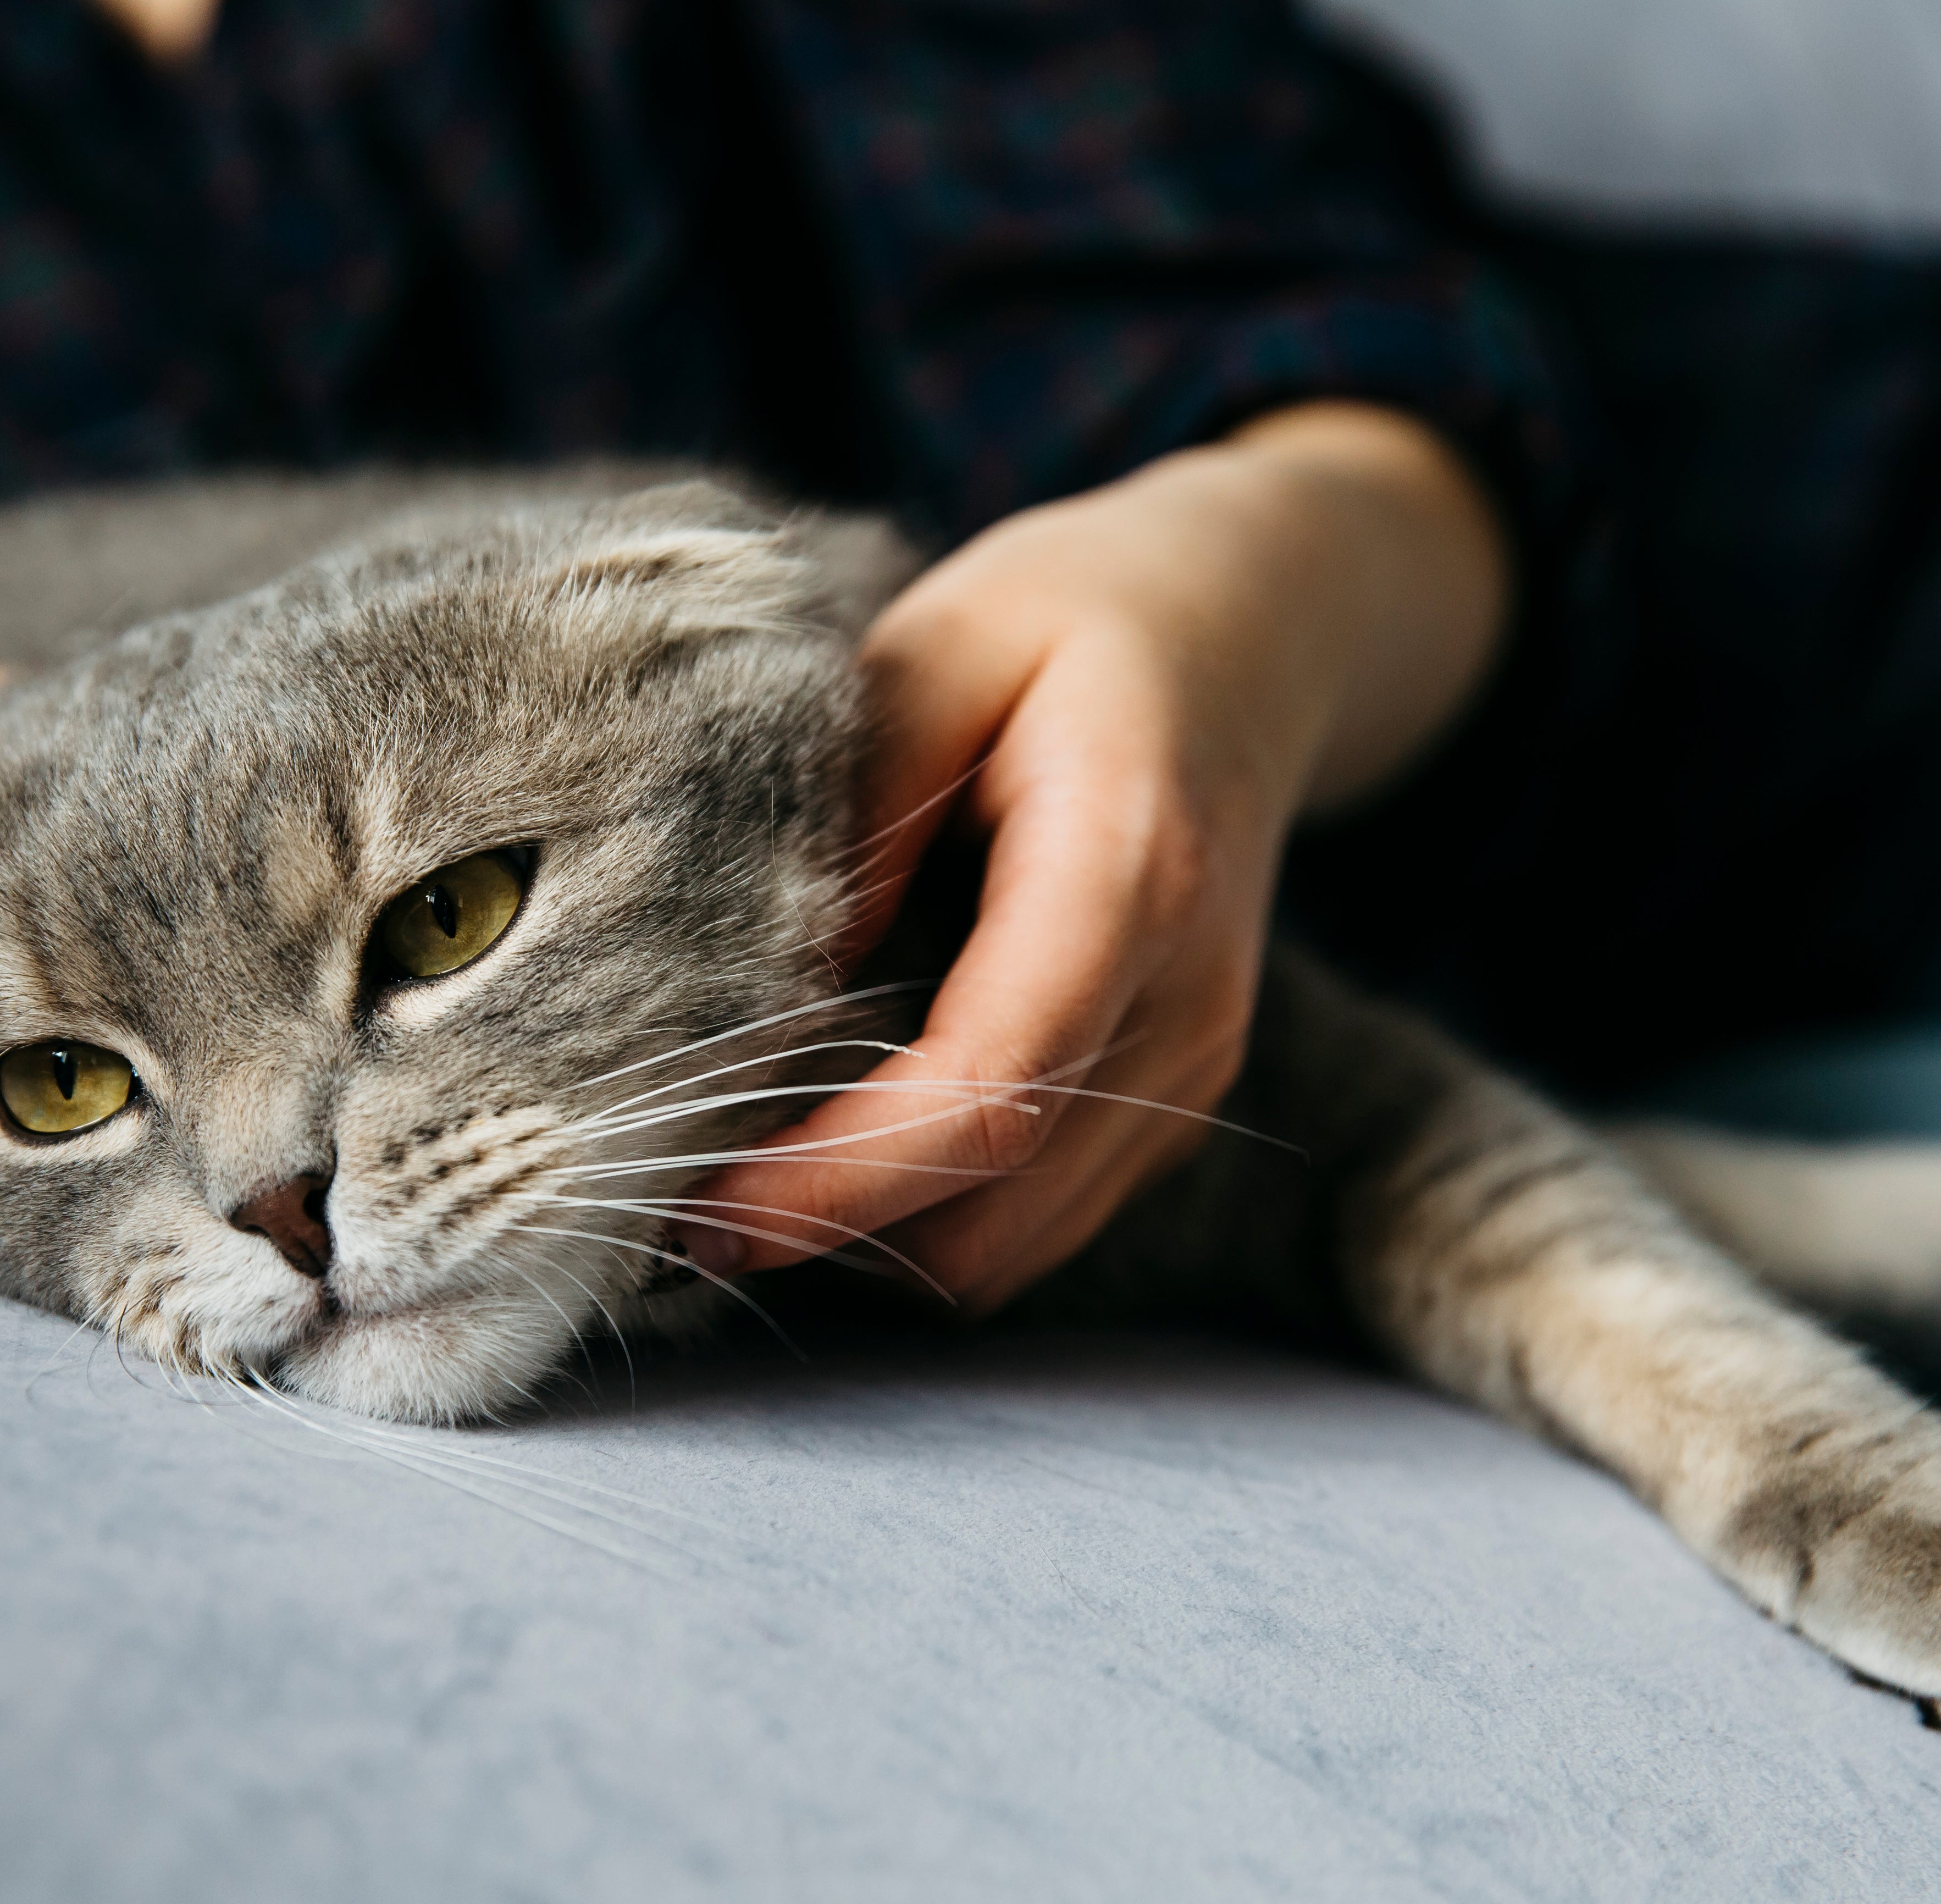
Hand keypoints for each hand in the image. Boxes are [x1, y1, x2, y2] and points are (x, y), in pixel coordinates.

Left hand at [687, 404, 1508, 1307]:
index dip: (834, 1180)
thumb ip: (856, 802)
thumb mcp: (942, 647)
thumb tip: (759, 977)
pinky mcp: (1172, 1100)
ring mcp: (1192, 1065)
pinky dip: (929, 1211)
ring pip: (1014, 1247)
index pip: (986, 1095)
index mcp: (1130, 877)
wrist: (1259, 631)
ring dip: (876, 1237)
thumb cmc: (1081, 618)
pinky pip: (1038, 1218)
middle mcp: (1185, 1004)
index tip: (700, 1204)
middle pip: (996, 1209)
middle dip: (832, 1230)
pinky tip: (841, 1135)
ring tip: (747, 1165)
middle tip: (681, 1191)